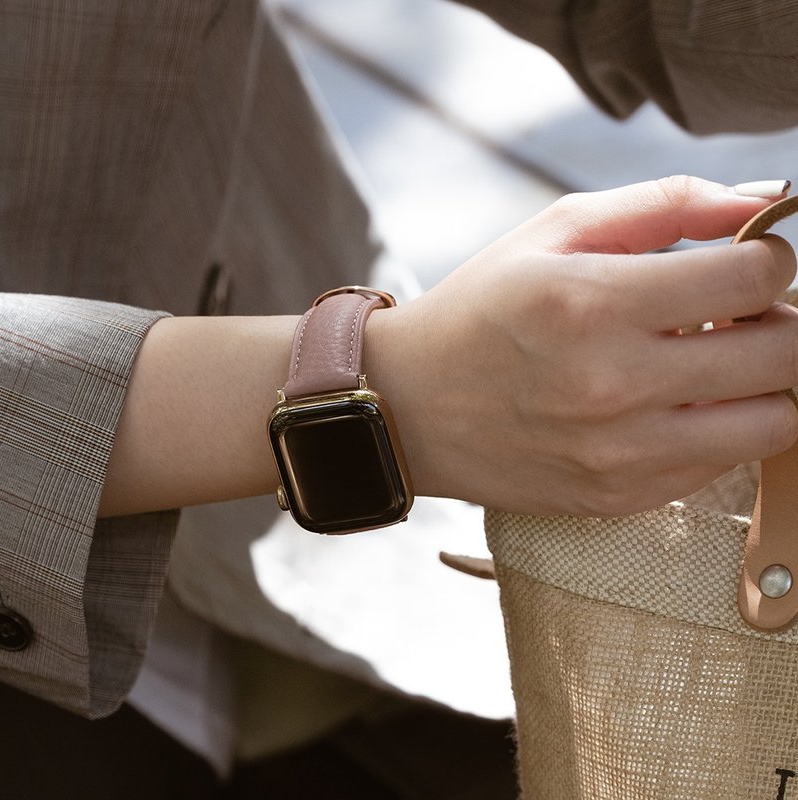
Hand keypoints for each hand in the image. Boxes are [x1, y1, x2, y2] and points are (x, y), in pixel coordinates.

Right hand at [367, 176, 797, 516]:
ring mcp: (619, 453)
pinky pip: (722, 465)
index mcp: (593, 302)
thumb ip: (663, 204)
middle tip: (741, 311)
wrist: (410, 406)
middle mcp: (613, 384)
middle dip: (781, 319)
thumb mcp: (552, 232)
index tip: (746, 259)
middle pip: (784, 352)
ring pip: (774, 422)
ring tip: (719, 360)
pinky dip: (720, 426)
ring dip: (767, 381)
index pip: (755, 276)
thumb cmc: (479, 310)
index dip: (770, 257)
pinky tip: (675, 402)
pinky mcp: (619, 496)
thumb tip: (763, 199)